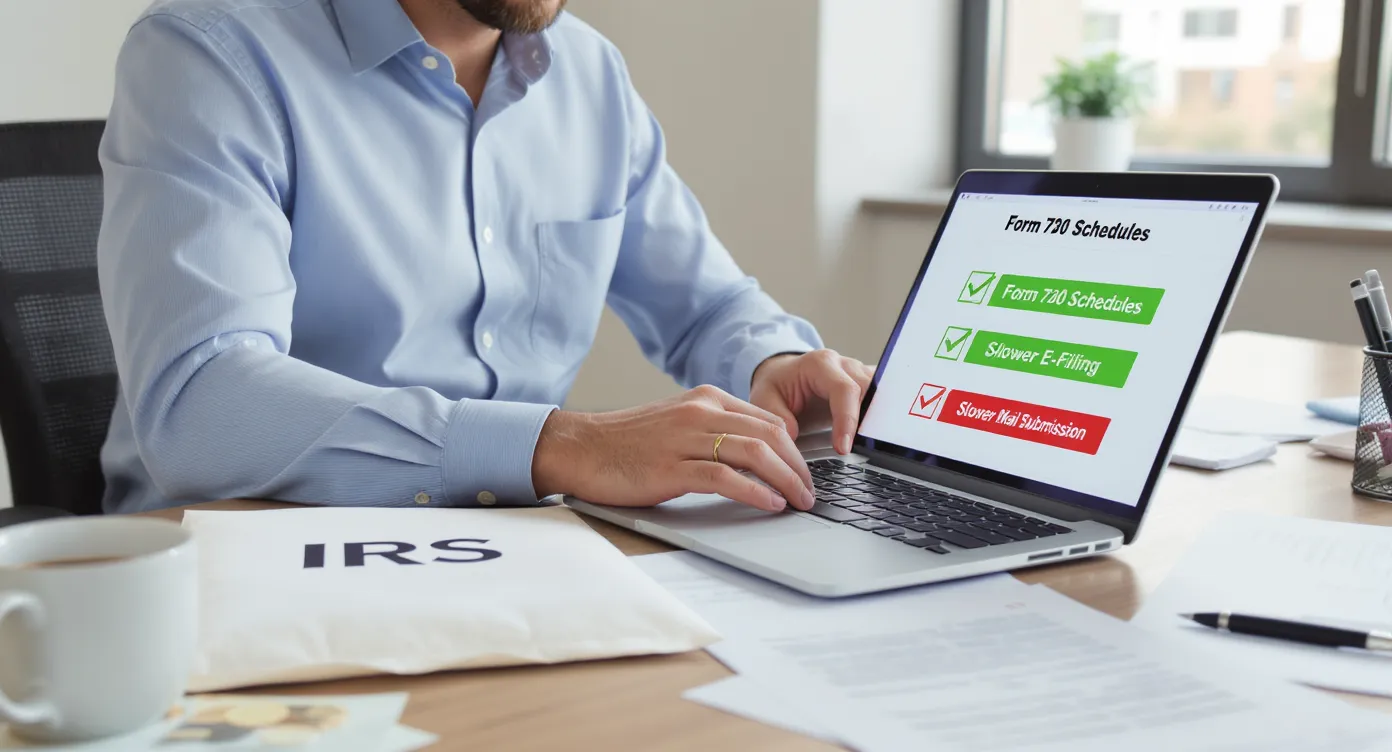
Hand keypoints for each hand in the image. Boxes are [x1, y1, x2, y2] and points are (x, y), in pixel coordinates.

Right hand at [531, 385, 814, 511]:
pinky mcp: (672, 468)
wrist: (581, 448)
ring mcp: (686, 438)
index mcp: (706, 399)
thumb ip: (714, 431)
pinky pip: (725, 476)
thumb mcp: (678, 424)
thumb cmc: (627, 443)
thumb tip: (755, 455)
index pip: (768, 420)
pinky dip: (755, 491)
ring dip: (786, 480)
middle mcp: (700, 413)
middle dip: (799, 467)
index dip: (795, 449)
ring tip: (800, 501)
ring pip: (754, 452)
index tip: (806, 473)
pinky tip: (770, 504)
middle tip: (810, 492)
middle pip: (770, 435)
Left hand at [749, 350, 874, 454]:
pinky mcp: (867, 385)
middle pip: (870, 390)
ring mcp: (860, 373)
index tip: (843, 448)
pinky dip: (884, 415)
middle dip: (870, 421)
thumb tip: (794, 437)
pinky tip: (882, 436)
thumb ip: (777, 417)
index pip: (845, 390)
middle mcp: (845, 365)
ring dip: (881, 418)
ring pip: (883, 392)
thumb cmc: (776, 386)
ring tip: (878, 446)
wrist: (783, 374)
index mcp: (820, 365)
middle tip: (866, 451)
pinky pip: (883, 396)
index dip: (848, 419)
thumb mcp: (765, 398)